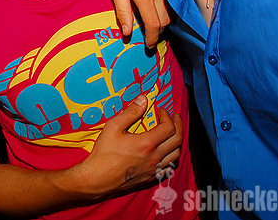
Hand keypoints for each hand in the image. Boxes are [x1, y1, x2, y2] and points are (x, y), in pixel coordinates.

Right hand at [68, 95, 182, 198]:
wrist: (98, 178)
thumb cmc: (104, 152)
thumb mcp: (113, 127)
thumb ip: (130, 112)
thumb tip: (143, 99)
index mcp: (147, 144)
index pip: (168, 127)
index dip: (167, 116)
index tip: (160, 110)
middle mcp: (155, 157)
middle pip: (177, 140)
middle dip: (178, 125)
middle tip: (175, 117)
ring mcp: (154, 170)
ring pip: (176, 155)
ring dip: (177, 141)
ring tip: (172, 133)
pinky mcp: (151, 178)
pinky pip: (169, 168)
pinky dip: (172, 157)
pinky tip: (166, 153)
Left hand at [108, 0, 169, 47]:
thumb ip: (122, 11)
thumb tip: (128, 32)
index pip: (153, 24)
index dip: (152, 38)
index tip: (149, 45)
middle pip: (166, 20)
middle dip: (159, 31)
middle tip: (151, 34)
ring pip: (172, 9)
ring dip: (165, 18)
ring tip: (155, 21)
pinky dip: (170, 4)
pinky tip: (162, 5)